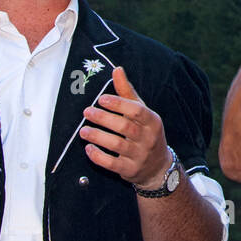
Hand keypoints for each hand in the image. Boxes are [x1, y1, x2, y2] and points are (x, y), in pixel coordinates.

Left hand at [81, 66, 170, 187]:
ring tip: (83, 131)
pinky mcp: (130, 170)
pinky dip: (99, 156)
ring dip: (98, 136)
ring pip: (117, 145)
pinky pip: (112, 163)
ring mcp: (140, 155)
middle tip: (86, 112)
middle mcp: (148, 138)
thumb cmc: (146, 132)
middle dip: (104, 118)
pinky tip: (89, 148)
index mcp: (153, 121)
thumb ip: (127, 92)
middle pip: (125, 127)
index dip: (119, 104)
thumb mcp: (142, 112)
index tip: (101, 99)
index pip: (137, 110)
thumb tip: (117, 69)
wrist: (157, 166)